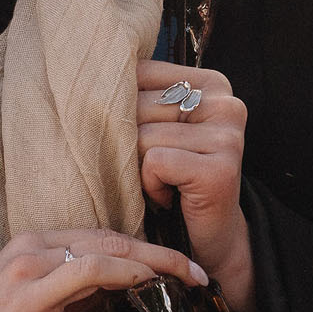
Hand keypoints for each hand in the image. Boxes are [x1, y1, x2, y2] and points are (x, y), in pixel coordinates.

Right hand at [0, 229, 205, 311]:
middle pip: (109, 246)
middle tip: (197, 274)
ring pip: (100, 271)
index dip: (146, 246)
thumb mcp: (12, 289)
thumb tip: (107, 287)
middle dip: (161, 258)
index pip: (101, 235)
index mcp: (29, 245)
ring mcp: (25, 298)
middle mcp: (29, 262)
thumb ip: (57, 281)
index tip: (179, 261)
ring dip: (145, 281)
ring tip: (174, 297)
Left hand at [136, 61, 253, 311]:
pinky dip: (150, 186)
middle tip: (152, 167)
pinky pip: (155, 163)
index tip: (141, 137)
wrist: (210, 238)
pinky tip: (168, 197)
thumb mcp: (156, 128)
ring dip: (140, 169)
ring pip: (144, 137)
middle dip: (131, 143)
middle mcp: (226, 103)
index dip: (123, 108)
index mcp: (210, 84)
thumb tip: (84, 79)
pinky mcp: (220, 169)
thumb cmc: (173, 178)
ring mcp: (227, 136)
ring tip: (162, 183)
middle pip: (139, 106)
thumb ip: (136, 98)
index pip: (140, 74)